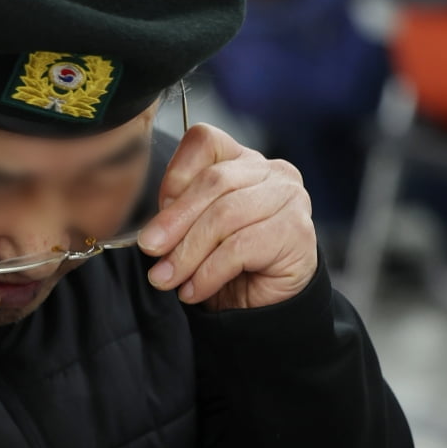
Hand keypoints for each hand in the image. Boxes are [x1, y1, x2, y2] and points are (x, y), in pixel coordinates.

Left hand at [138, 125, 317, 311]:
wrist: (261, 305)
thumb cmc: (226, 265)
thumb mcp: (193, 232)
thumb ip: (177, 217)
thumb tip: (153, 232)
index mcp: (243, 161)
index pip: (206, 141)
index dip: (176, 173)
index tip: (158, 207)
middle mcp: (272, 172)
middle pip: (214, 181)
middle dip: (174, 220)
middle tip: (150, 250)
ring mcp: (290, 199)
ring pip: (225, 216)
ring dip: (187, 253)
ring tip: (167, 279)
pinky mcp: (296, 232)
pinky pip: (239, 248)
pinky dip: (208, 273)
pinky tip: (194, 290)